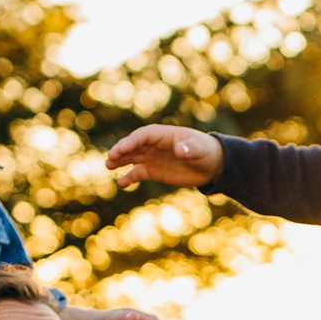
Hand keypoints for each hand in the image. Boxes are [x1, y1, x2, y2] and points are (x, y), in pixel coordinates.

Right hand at [105, 124, 223, 188]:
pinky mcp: (154, 171)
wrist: (211, 165)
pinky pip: (137, 173)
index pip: (144, 135)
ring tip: (109, 166)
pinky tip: (121, 184)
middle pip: (134, 145)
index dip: (132, 141)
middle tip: (111, 158)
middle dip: (122, 150)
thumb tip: (179, 149)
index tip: (122, 149)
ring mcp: (152, 157)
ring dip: (120, 161)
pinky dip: (129, 177)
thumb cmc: (206, 152)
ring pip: (132, 157)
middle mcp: (154, 145)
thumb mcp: (200, 150)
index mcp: (164, 135)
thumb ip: (189, 149)